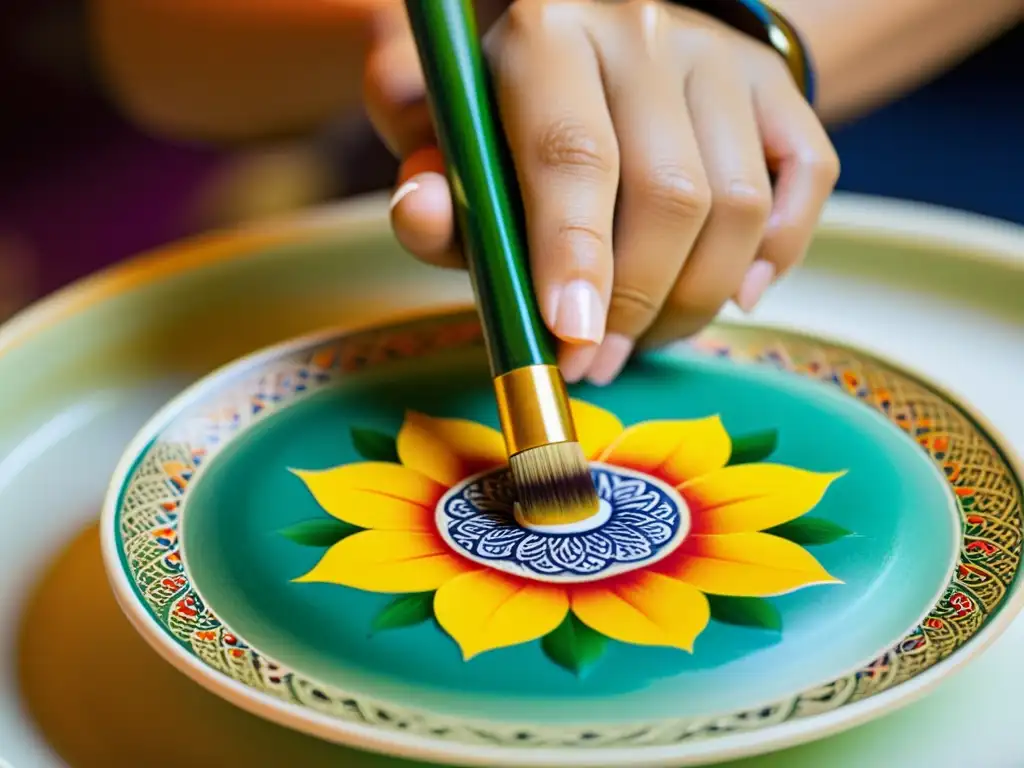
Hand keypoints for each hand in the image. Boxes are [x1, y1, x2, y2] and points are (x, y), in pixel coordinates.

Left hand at [366, 0, 838, 384]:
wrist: (597, 38)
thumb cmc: (513, 110)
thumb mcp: (453, 138)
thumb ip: (431, 178)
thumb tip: (422, 213)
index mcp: (548, 32)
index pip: (574, 155)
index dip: (576, 258)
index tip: (573, 339)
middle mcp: (643, 27)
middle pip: (670, 194)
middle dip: (635, 304)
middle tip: (597, 363)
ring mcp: (720, 53)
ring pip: (738, 205)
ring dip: (695, 300)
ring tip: (644, 338)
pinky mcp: (777, 81)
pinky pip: (807, 178)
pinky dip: (777, 253)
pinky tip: (735, 291)